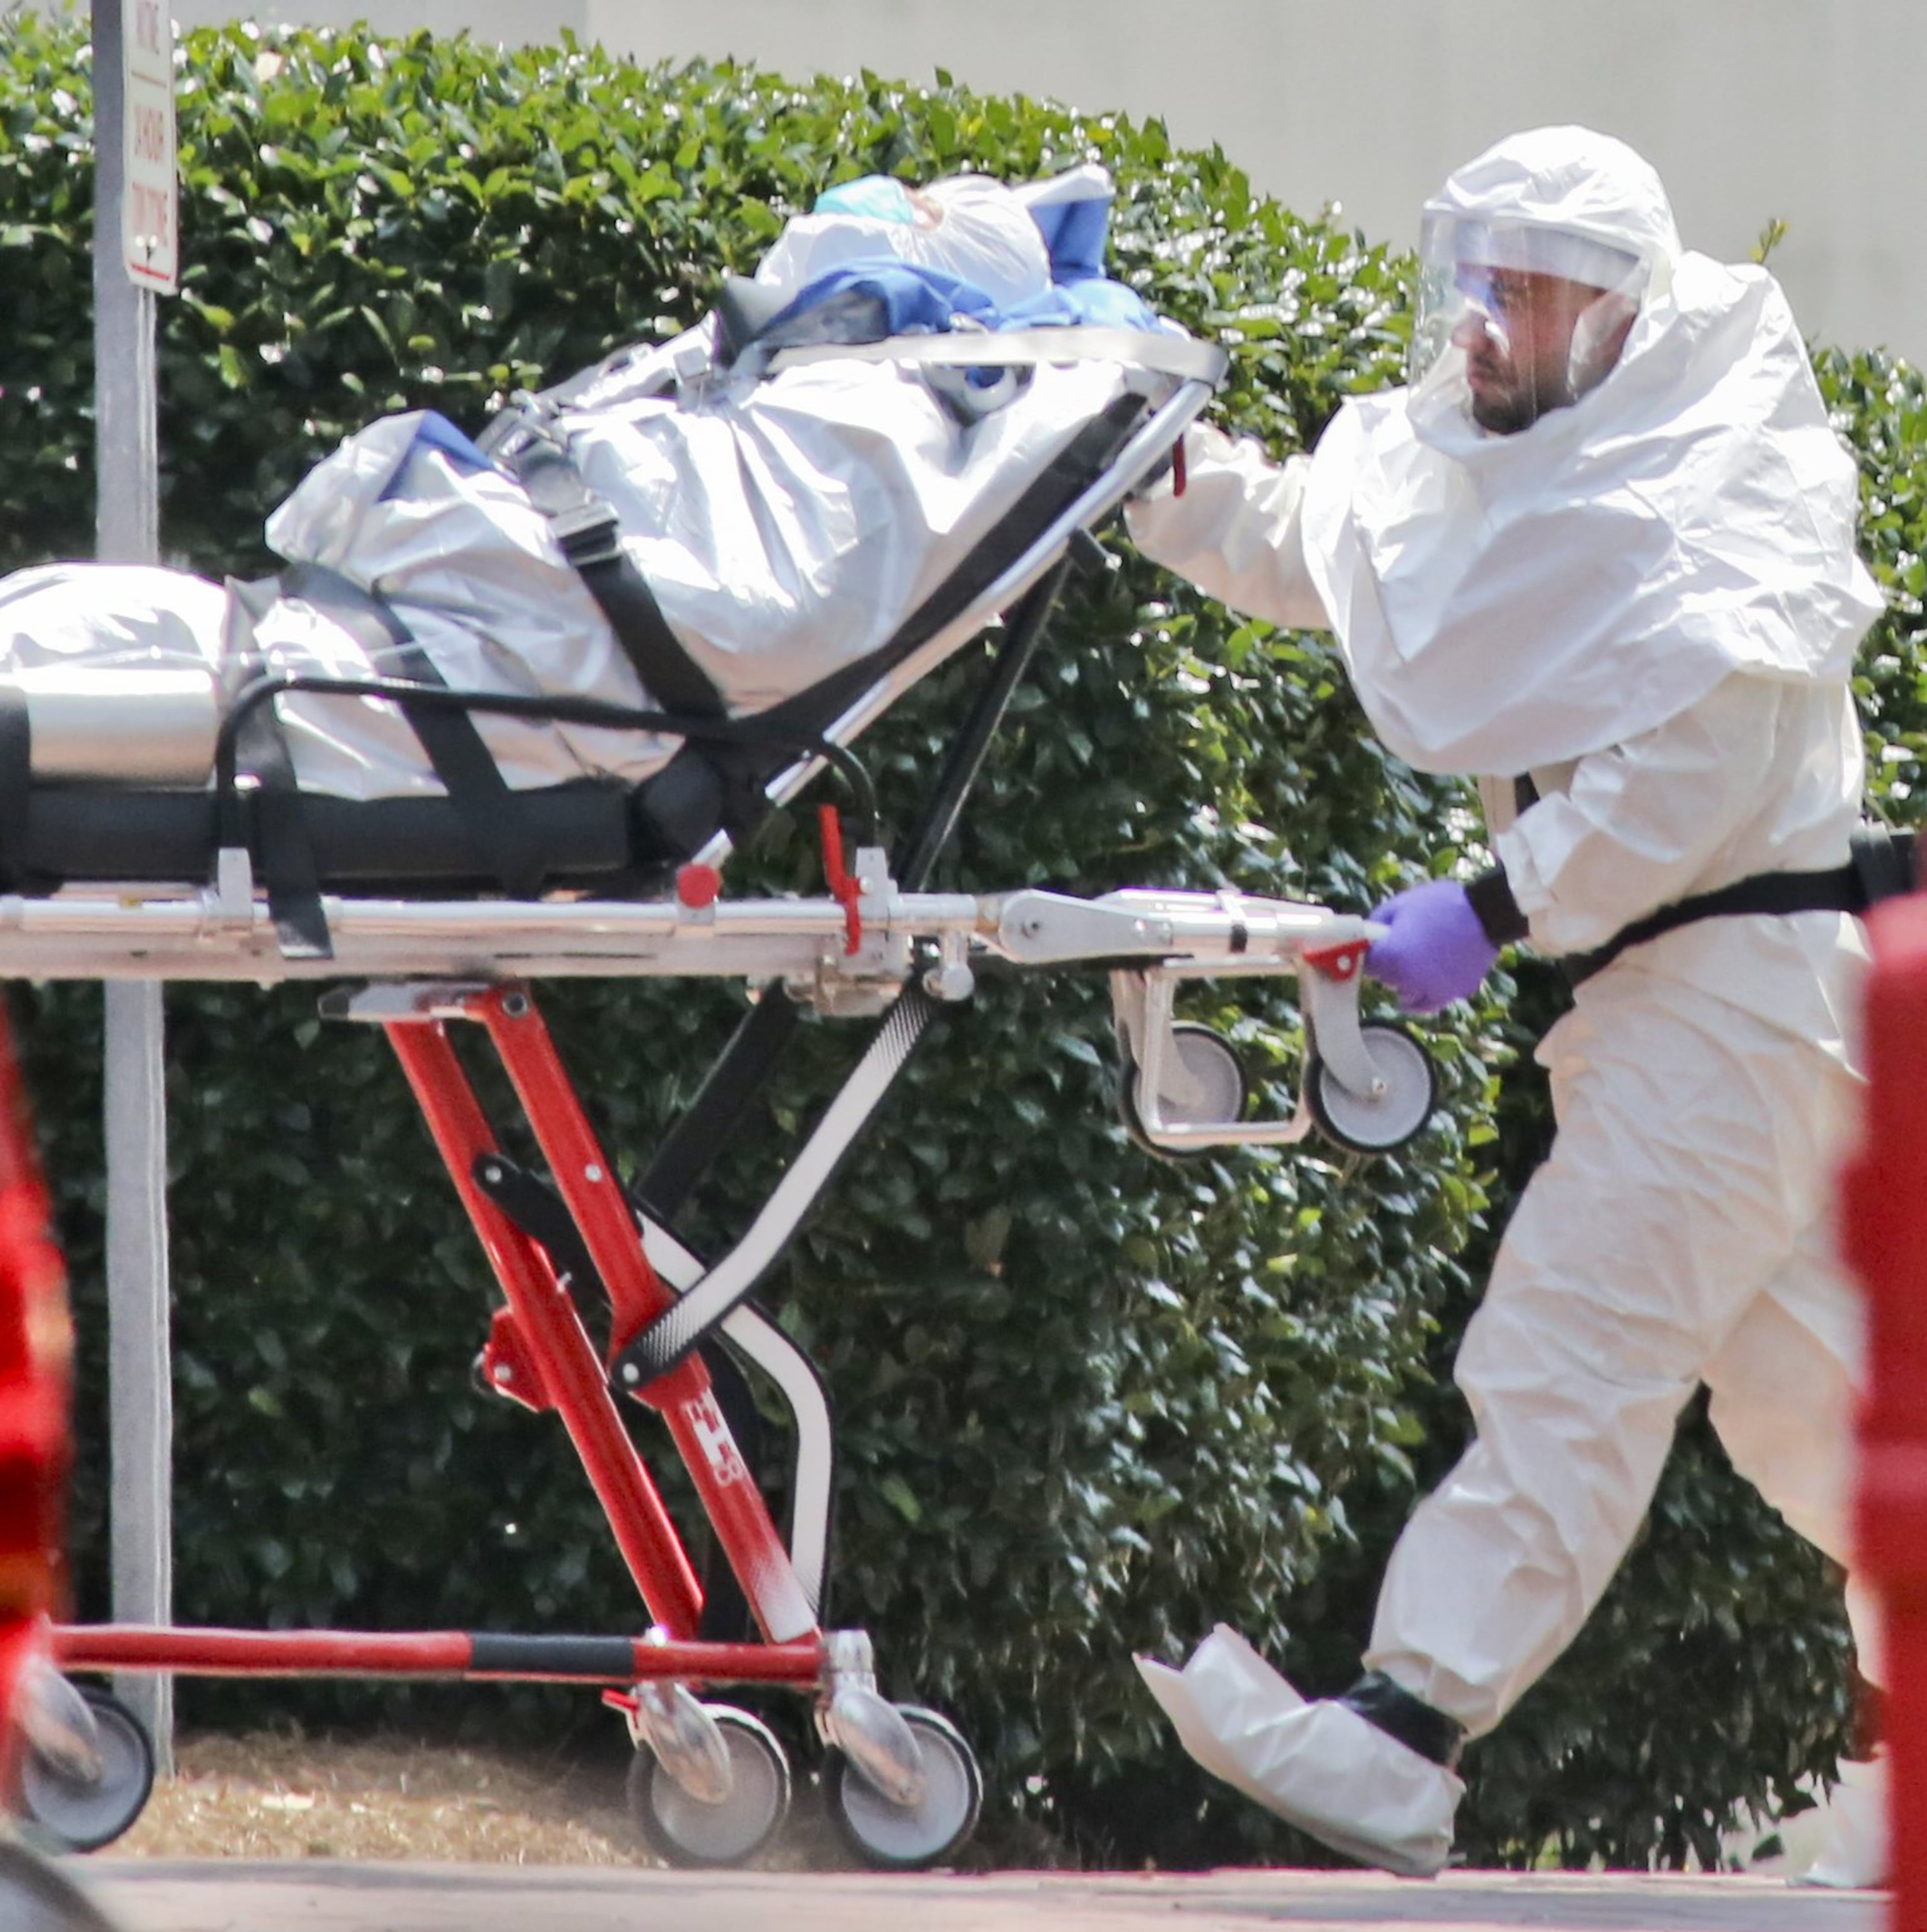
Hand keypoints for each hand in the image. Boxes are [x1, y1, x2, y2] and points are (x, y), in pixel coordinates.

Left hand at [1367, 879, 1498, 1012]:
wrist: (1485, 913)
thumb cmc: (1440, 904)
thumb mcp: (1400, 904)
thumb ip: (1377, 922)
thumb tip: (1367, 935)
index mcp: (1392, 958)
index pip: (1367, 965)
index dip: (1370, 954)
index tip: (1376, 947)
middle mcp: (1408, 980)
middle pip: (1386, 980)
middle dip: (1388, 967)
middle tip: (1399, 950)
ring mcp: (1432, 990)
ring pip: (1407, 996)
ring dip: (1405, 984)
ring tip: (1413, 966)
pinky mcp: (1452, 994)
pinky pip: (1430, 1002)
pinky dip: (1424, 995)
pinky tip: (1420, 988)